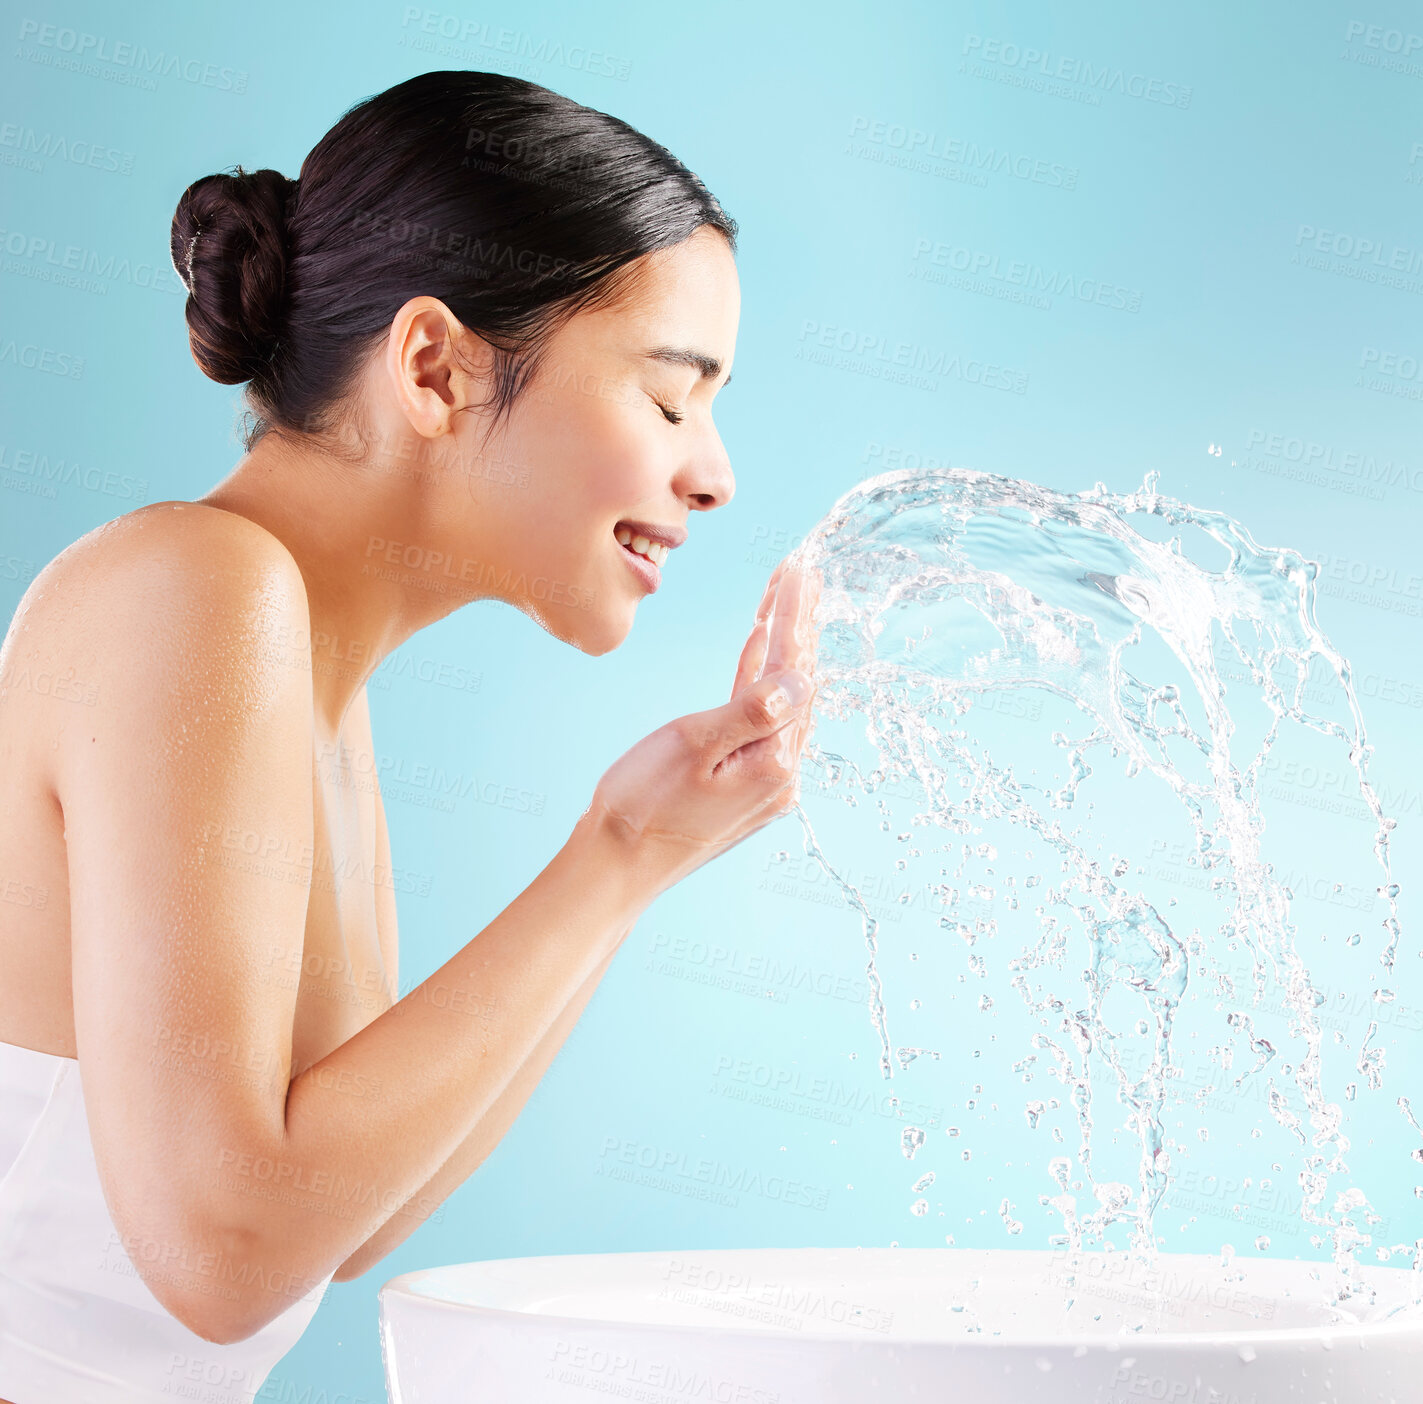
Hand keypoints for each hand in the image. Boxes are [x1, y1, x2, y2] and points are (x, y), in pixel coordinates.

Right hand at [585, 557, 821, 897]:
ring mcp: (764, 782)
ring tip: (782, 598)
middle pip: (797, 682)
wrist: (614, 869)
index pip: (794, 672)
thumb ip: (752, 709)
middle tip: (798, 572)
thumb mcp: (694, 746)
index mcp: (775, 761)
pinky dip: (760, 681)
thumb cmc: (642, 808)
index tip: (798, 570)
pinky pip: (761, 720)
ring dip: (782, 648)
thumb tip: (801, 676)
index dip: (795, 616)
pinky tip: (757, 649)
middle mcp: (781, 774)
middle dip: (798, 624)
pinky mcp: (743, 785)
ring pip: (781, 699)